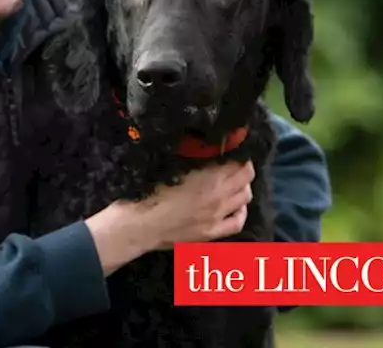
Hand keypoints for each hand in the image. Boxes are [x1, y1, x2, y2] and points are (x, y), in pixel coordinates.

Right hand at [85, 161, 254, 275]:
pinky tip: (237, 207)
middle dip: (244, 168)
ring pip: (244, 198)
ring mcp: (216, 216)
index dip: (238, 153)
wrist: (137, 225)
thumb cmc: (147, 193)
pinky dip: (241, 212)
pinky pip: (237, 222)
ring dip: (243, 187)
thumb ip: (192, 161)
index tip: (233, 148)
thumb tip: (205, 152)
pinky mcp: (211, 233)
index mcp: (207, 178)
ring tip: (236, 183)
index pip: (236, 162)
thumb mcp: (169, 167)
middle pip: (245, 178)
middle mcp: (218, 196)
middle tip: (235, 163)